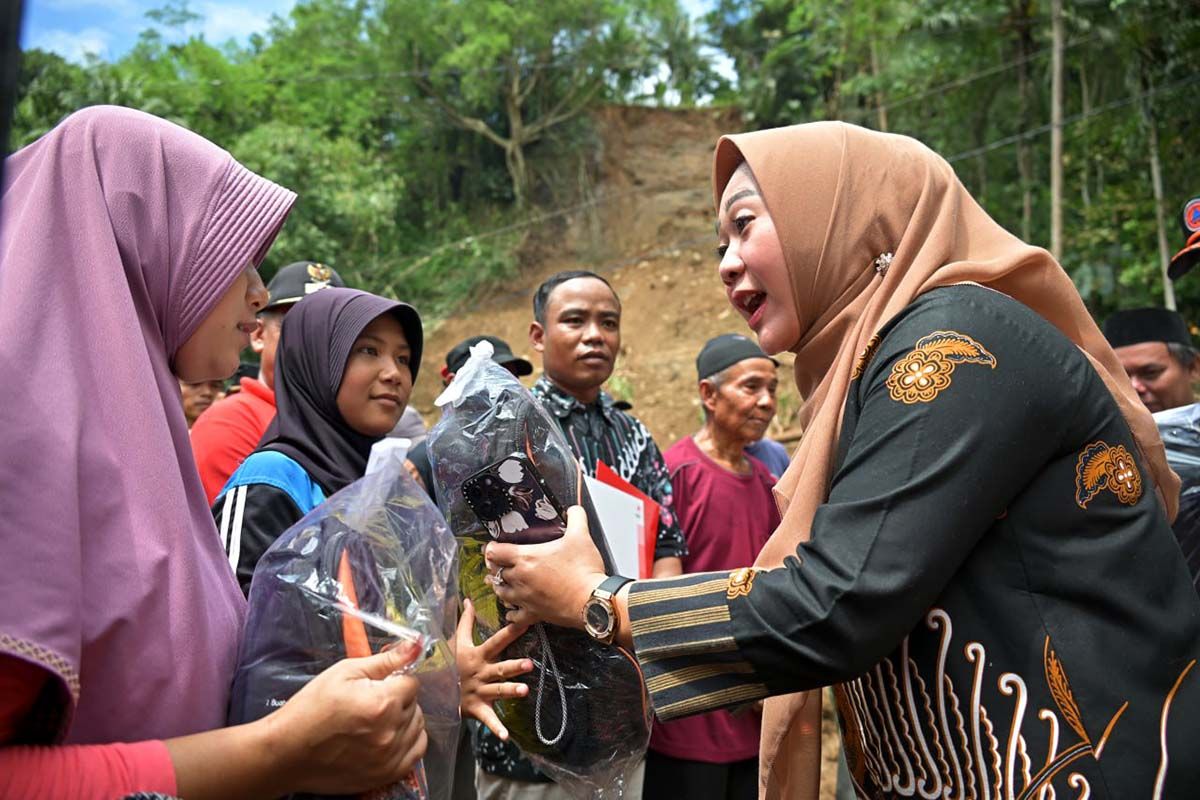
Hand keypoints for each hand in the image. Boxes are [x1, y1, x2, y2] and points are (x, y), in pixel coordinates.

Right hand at [263, 643, 427, 795]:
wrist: (287, 752)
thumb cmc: (311, 709)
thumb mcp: (344, 673)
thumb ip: (385, 661)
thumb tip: (415, 646)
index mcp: (382, 703)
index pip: (411, 682)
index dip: (395, 679)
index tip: (378, 684)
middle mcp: (391, 732)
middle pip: (415, 704)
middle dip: (398, 698)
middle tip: (372, 700)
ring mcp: (390, 756)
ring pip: (417, 726)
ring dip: (404, 719)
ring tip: (376, 719)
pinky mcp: (387, 774)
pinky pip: (415, 752)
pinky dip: (408, 741)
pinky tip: (389, 736)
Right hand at [456, 598, 533, 739]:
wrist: (431, 690)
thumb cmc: (448, 663)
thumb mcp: (456, 641)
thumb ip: (465, 621)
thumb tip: (469, 599)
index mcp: (477, 656)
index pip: (496, 642)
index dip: (510, 632)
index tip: (525, 623)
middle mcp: (480, 674)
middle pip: (499, 669)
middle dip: (514, 667)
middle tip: (530, 663)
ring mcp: (479, 692)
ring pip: (497, 691)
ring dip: (510, 692)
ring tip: (525, 691)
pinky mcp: (477, 708)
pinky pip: (488, 719)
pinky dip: (496, 728)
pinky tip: (507, 737)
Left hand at [485, 505, 607, 628]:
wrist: (592, 601)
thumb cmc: (584, 572)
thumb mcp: (581, 536)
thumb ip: (576, 518)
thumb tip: (574, 510)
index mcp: (526, 558)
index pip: (495, 552)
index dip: (490, 547)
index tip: (493, 546)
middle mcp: (520, 579)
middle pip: (495, 572)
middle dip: (495, 567)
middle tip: (496, 563)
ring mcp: (525, 598)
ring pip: (501, 593)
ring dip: (499, 586)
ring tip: (500, 583)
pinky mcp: (534, 613)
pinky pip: (515, 616)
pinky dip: (510, 613)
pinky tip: (511, 612)